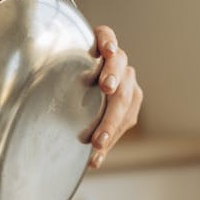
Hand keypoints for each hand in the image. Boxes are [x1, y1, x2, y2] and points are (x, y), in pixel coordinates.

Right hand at [88, 26, 142, 167]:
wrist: (72, 61)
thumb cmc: (83, 97)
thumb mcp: (89, 118)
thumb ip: (96, 135)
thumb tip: (93, 163)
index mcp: (127, 99)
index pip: (124, 117)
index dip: (111, 134)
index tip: (96, 150)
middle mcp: (125, 78)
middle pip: (123, 97)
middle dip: (111, 119)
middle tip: (98, 138)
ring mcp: (116, 58)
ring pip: (120, 65)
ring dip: (113, 76)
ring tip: (106, 88)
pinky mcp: (104, 37)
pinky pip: (108, 36)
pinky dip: (109, 42)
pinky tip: (106, 51)